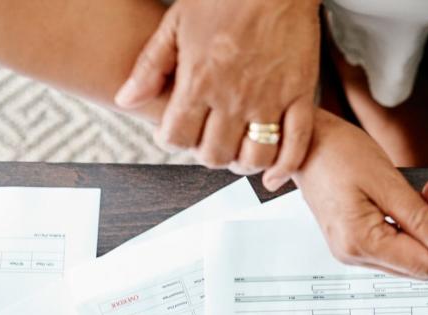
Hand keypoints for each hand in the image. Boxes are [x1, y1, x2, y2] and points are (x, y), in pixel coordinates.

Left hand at [114, 0, 320, 189]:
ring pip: (254, 157)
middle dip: (206, 153)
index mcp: (199, 80)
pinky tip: (273, 177)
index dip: (172, 141)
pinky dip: (285, 168)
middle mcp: (234, 97)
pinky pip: (296, 145)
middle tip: (207, 140)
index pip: (178, 137)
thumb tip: (126, 100)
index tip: (176, 133)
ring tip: (237, 153)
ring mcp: (271, 100)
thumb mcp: (176, 24)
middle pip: (215, 154)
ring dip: (242, 163)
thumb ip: (151, 66)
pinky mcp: (301, 97)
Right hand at [293, 110, 427, 278]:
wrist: (303, 140)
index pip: (423, 263)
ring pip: (412, 250)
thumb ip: (422, 218)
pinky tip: (421, 197)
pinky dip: (416, 221)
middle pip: (420, 260)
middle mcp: (355, 253)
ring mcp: (355, 248)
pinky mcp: (357, 238)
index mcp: (360, 242)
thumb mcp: (386, 181)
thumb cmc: (334, 152)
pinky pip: (398, 239)